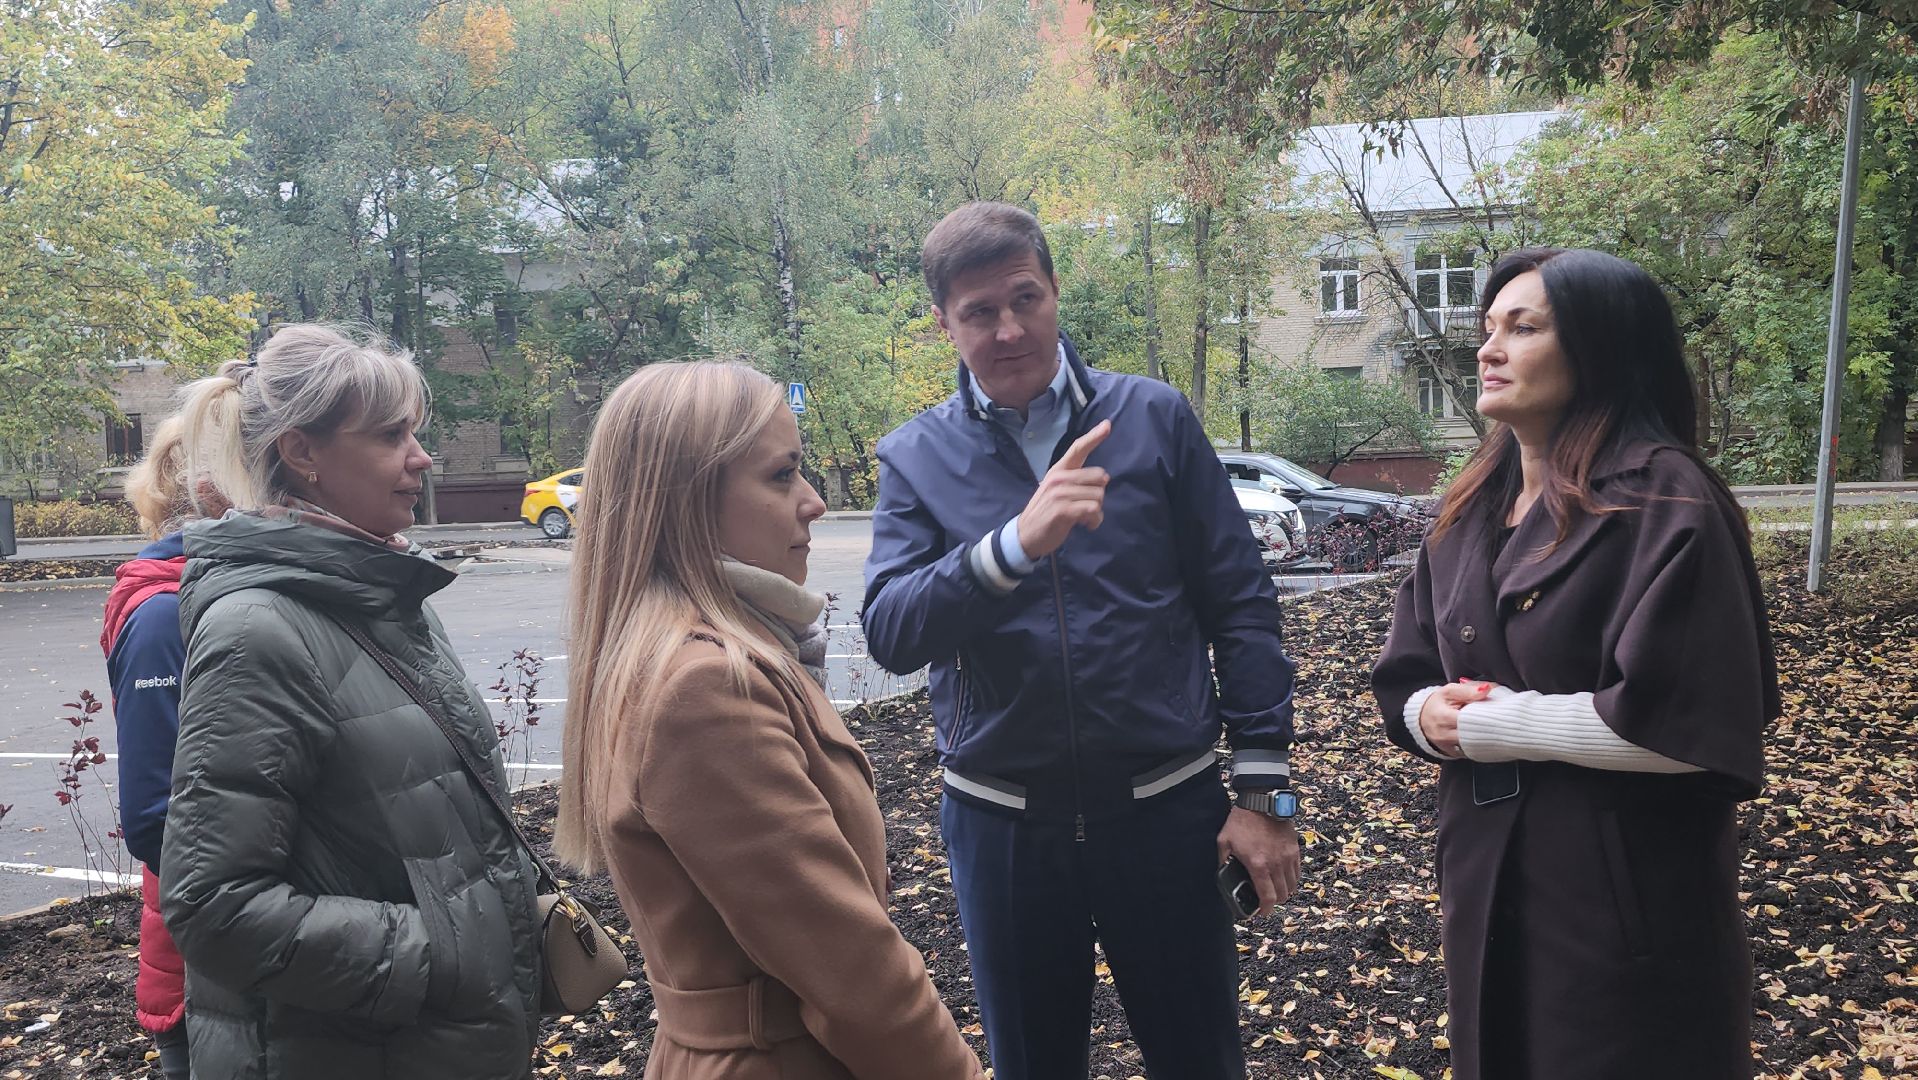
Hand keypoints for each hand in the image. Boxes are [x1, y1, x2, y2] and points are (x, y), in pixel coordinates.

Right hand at [1016, 420, 1111, 558]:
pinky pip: (1093, 510)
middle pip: (1099, 477)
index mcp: (1058, 470)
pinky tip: (1086, 525)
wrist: (1025, 535)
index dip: (1094, 437)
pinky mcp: (1062, 510)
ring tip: (1085, 518)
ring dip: (1097, 512)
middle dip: (1099, 494)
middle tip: (1087, 507)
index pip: (1078, 449)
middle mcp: (1059, 478)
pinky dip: (1094, 520)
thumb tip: (1103, 478)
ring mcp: (1059, 493)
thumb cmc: (1046, 512)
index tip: (1107, 425)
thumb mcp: (1057, 491)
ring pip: (1098, 496)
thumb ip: (1077, 482)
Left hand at [1216, 807, 1300, 917]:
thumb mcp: (1224, 841)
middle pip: (1282, 894)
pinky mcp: (1295, 849)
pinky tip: (1283, 877)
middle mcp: (1276, 864)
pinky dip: (1292, 879)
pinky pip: (1297, 872)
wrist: (1262, 800)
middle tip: (1266, 901)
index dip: (1265, 909)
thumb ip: (1223, 860)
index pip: (1267, 897)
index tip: (1261, 912)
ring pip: (1292, 885)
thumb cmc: (1242, 820)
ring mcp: (1288, 857)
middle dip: (1274, 902)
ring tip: (1274, 889)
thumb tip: (1222, 873)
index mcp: (1258, 865)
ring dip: (1284, 891)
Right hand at [1418, 680, 1493, 757]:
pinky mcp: (1450, 753)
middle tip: (1501, 723)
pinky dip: (1477, 746)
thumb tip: (1488, 689)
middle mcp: (1444, 735)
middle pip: (1473, 735)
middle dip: (1488, 729)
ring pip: (1472, 746)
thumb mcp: (1449, 691)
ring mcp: (1447, 746)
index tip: (1498, 713)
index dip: (1485, 716)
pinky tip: (1485, 739)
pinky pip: (1468, 753)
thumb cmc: (1437, 703)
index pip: (1469, 720)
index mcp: (1443, 717)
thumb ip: (1468, 690)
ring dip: (1484, 739)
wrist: (1421, 718)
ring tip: (1495, 731)